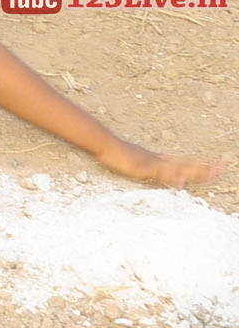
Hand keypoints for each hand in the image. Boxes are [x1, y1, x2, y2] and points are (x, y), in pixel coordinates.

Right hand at [96, 140, 222, 188]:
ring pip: (178, 168)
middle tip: (223, 167)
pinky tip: (180, 184)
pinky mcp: (143, 168)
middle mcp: (160, 160)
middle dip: (205, 167)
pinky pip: (160, 174)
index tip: (216, 165)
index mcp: (160, 159)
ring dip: (194, 171)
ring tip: (212, 174)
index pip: (185, 162)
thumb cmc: (117, 153)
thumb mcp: (138, 161)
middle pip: (187, 164)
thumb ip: (153, 167)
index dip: (200, 164)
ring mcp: (152, 163)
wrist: (104, 144)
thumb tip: (164, 173)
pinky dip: (171, 178)